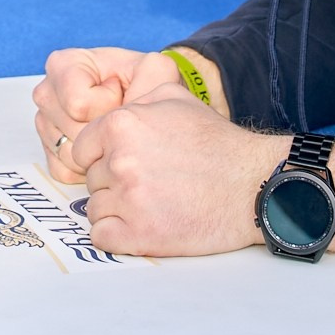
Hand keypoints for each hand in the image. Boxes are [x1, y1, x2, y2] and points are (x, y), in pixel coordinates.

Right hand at [35, 48, 193, 180]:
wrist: (142, 106)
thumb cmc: (143, 85)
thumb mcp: (156, 70)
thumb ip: (152, 75)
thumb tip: (137, 99)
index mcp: (63, 65)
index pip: (78, 104)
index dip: (108, 105)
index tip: (121, 94)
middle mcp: (47, 92)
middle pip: (73, 132)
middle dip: (105, 132)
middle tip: (120, 119)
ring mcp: (45, 122)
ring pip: (69, 155)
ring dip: (99, 152)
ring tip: (115, 133)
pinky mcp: (49, 150)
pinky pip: (65, 170)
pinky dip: (90, 167)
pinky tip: (104, 148)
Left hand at [73, 91, 303, 258]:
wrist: (253, 185)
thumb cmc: (217, 143)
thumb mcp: (175, 98)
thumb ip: (135, 100)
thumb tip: (109, 105)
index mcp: (121, 125)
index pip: (81, 148)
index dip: (101, 157)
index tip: (123, 164)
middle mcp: (120, 161)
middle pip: (92, 179)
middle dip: (114, 182)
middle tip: (150, 184)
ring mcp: (129, 200)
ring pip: (96, 208)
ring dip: (116, 210)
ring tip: (152, 204)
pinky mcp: (140, 235)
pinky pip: (101, 236)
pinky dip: (116, 235)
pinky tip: (140, 227)